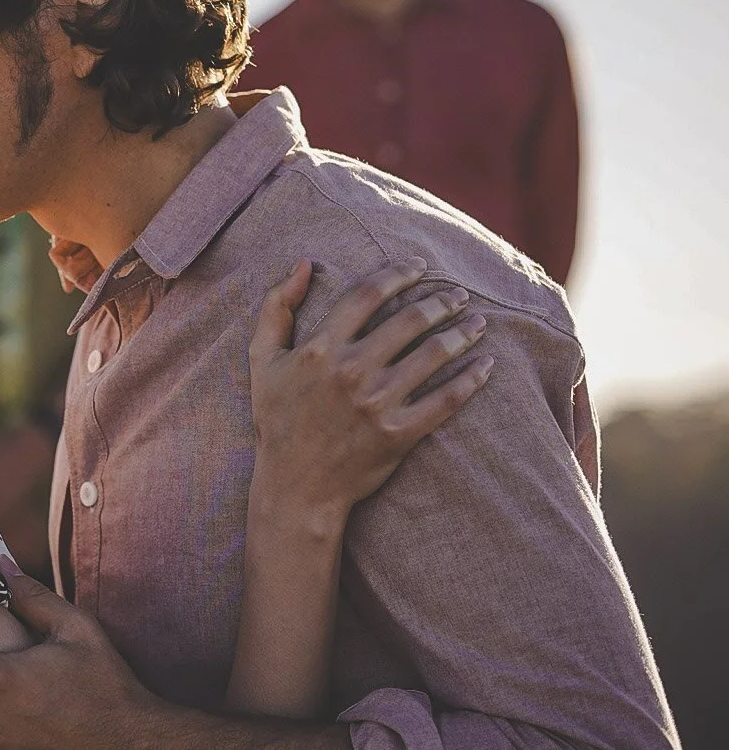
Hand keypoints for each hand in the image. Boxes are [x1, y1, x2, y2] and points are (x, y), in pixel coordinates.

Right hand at [248, 258, 492, 528]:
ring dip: (462, 334)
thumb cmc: (277, 418)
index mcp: (319, 348)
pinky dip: (471, 380)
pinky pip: (446, 400)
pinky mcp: (399, 434)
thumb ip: (276, 306)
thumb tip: (304, 263)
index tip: (419, 267)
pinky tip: (486, 365)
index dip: (397, 274)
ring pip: (433, 355)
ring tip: (477, 324)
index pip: (367, 294)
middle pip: (408, 320)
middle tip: (457, 295)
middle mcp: (351, 371)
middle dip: (440, 302)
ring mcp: (377, 404)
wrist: (296, 486)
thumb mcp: (261, 359)